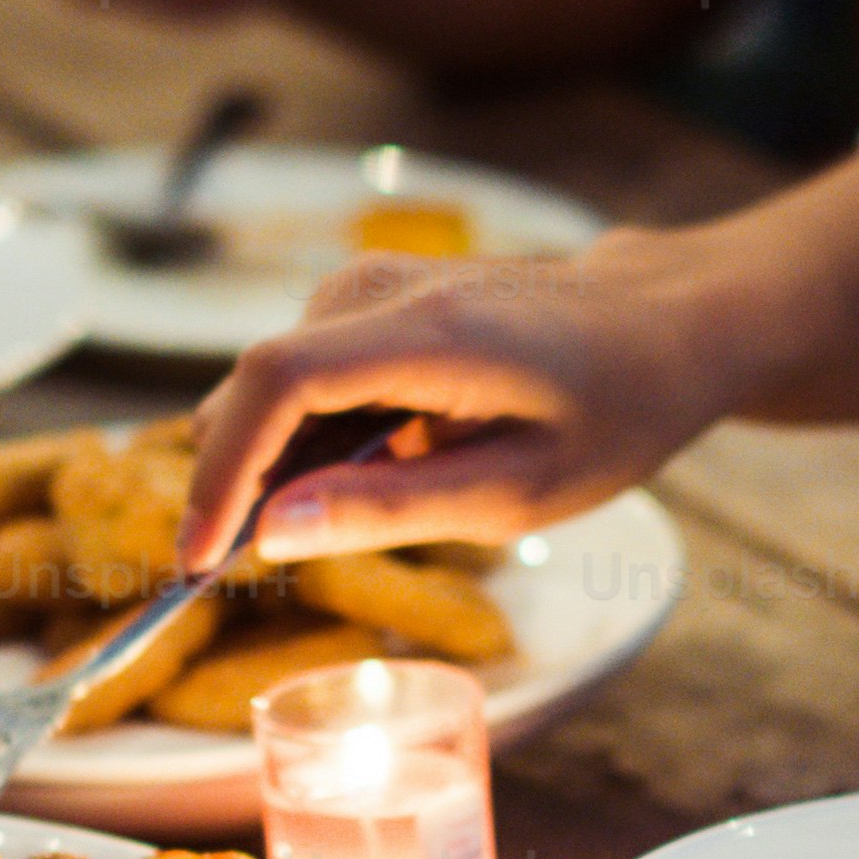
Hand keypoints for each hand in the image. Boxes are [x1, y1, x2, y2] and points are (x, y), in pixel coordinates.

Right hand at [181, 229, 746, 566]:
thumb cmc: (611, 409)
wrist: (658, 323)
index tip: (200, 557)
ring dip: (272, 463)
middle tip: (235, 575)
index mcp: (430, 332)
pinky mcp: (370, 298)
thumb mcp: (519, 492)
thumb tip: (273, 532)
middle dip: (233, 483)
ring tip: (324, 527)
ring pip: (272, 385)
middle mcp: (383, 288)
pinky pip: (303, 374)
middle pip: (256, 385)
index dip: (222, 472)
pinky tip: (350, 482)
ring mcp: (372, 284)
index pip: (277, 383)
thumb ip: (392, 510)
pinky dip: (303, 437)